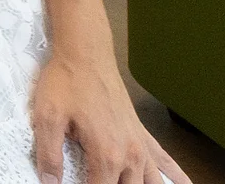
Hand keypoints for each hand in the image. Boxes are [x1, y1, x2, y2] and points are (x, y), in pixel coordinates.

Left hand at [29, 47, 188, 183]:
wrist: (86, 54)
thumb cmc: (66, 82)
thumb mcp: (47, 117)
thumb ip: (49, 155)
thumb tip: (50, 181)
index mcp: (106, 154)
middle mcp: (129, 154)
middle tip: (101, 183)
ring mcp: (139, 144)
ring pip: (153, 182)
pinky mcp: (141, 133)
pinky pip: (165, 160)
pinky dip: (177, 175)